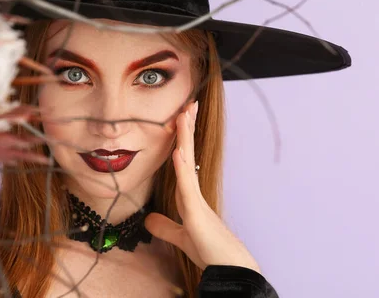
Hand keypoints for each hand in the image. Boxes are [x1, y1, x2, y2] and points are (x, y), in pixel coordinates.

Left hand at [145, 101, 260, 272]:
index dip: (182, 140)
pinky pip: (187, 187)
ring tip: (185, 114)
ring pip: (188, 163)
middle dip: (187, 130)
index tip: (181, 119)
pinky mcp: (198, 214)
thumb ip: (165, 227)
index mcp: (190, 197)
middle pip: (188, 155)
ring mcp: (198, 201)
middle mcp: (195, 194)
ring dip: (186, 138)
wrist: (230, 271)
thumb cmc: (211, 254)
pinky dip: (182, 169)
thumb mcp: (181, 237)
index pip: (184, 162)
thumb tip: (149, 219)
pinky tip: (179, 152)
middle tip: (188, 105)